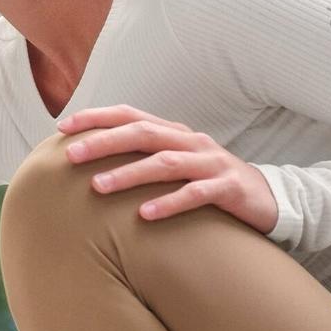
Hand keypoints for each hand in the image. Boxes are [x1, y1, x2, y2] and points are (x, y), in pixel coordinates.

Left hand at [57, 105, 279, 234]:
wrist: (268, 199)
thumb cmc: (209, 182)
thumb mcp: (176, 164)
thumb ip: (143, 157)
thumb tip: (92, 161)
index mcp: (174, 133)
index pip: (131, 116)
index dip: (97, 118)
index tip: (63, 126)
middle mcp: (190, 142)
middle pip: (143, 134)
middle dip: (105, 142)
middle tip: (72, 155)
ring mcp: (211, 164)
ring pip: (165, 164)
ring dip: (129, 174)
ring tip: (98, 187)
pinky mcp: (228, 189)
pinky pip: (196, 195)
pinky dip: (169, 203)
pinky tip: (145, 215)